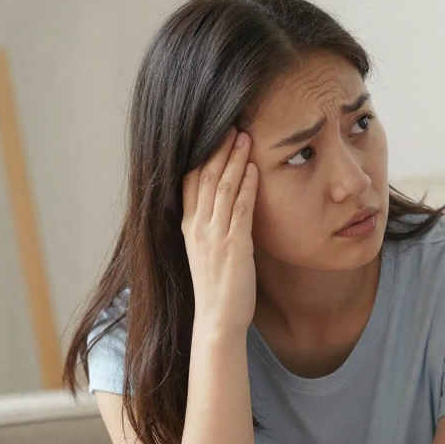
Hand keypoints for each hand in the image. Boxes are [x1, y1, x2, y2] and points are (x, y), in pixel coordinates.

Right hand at [181, 129, 258, 334]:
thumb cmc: (218, 289)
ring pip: (222, 187)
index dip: (202, 154)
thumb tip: (229, 207)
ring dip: (234, 159)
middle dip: (218, 148)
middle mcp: (197, 226)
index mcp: (189, 226)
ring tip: (245, 136)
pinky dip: (247, 186)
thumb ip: (214, 227)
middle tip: (231, 122)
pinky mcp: (233, 246)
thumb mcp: (209, 251)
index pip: (190, 180)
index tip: (213, 132)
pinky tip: (255, 169)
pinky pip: (240, 209)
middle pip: (205, 176)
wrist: (217, 320)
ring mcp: (214, 235)